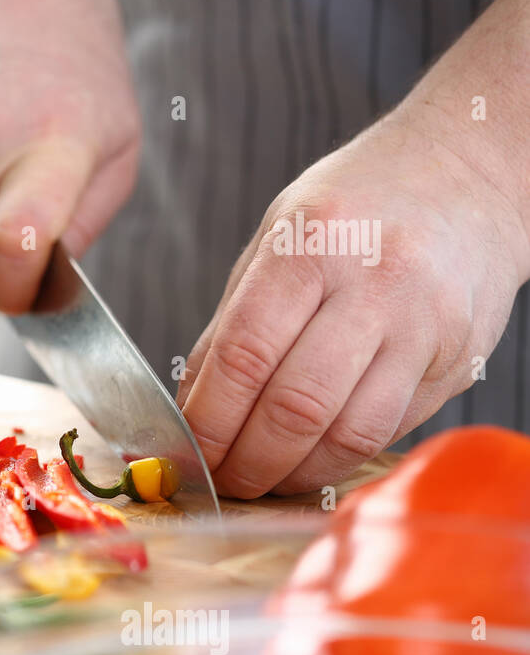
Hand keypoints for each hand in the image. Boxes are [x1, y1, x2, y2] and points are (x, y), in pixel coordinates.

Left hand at [177, 103, 529, 496]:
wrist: (465, 174)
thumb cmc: (356, 206)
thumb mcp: (276, 239)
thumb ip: (232, 322)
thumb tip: (192, 407)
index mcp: (311, 246)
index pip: (245, 356)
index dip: (210, 421)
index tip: (190, 453)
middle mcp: (374, 285)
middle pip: (296, 408)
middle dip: (248, 462)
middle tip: (223, 480)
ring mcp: (424, 327)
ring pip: (349, 434)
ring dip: (295, 474)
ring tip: (264, 480)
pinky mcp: (456, 360)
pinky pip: (389, 429)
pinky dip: (340, 457)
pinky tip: (312, 457)